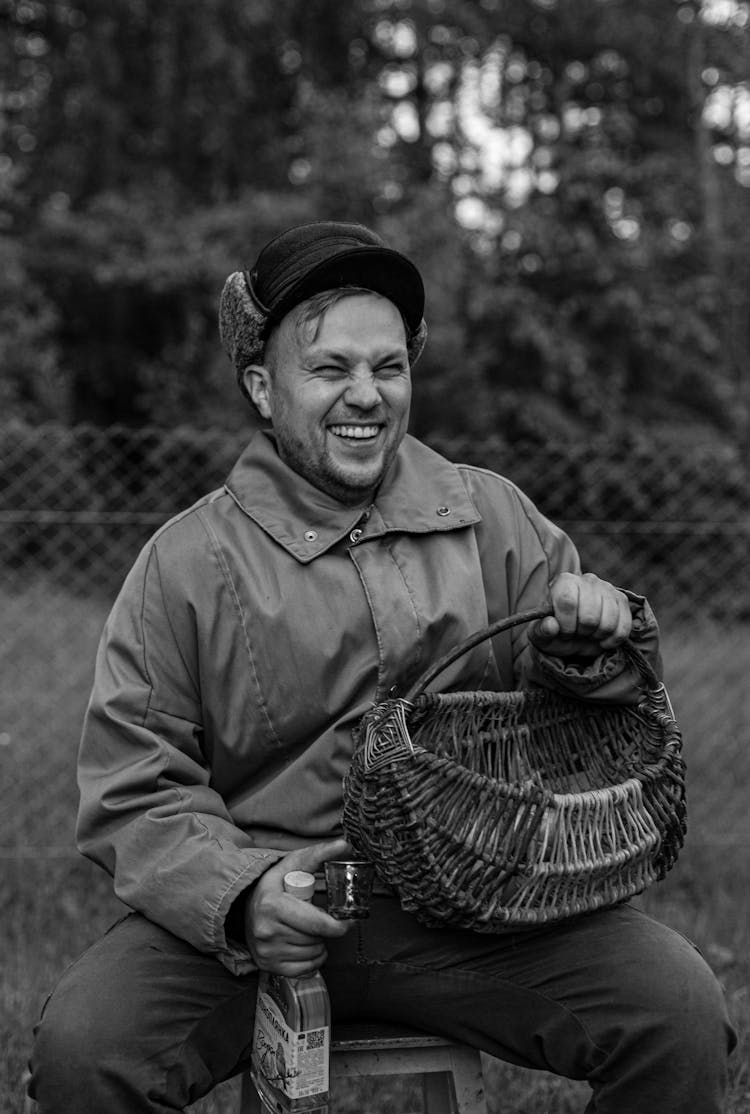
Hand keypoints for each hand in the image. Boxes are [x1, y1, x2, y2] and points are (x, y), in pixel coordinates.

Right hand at [245, 837, 353, 976]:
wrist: (246, 907)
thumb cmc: (276, 885)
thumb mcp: (293, 864)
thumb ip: (319, 853)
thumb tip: (344, 844)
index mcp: (273, 905)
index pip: (316, 923)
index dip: (338, 925)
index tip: (347, 920)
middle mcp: (266, 930)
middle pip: (316, 939)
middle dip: (325, 931)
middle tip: (320, 919)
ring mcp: (266, 950)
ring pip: (312, 954)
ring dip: (319, 944)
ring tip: (308, 929)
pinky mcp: (267, 965)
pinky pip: (304, 969)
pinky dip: (312, 959)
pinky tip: (305, 945)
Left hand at [530, 572, 631, 657]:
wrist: (577, 634)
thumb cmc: (557, 632)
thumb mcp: (542, 635)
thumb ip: (541, 630)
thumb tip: (550, 625)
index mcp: (565, 582)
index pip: (567, 601)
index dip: (566, 623)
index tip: (563, 631)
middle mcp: (588, 580)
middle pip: (590, 616)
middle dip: (582, 632)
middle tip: (577, 631)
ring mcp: (608, 589)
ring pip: (608, 623)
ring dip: (597, 636)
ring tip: (589, 633)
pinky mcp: (622, 601)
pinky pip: (623, 628)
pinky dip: (612, 640)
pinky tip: (603, 639)